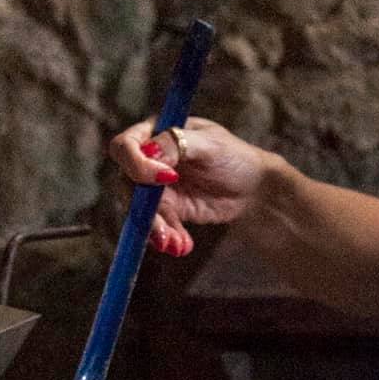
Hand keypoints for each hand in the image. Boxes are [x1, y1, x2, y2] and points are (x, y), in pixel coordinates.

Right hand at [107, 114, 269, 255]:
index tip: (167, 178)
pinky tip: (183, 247)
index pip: (125, 147)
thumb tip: (149, 152)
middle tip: (165, 224)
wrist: (253, 190)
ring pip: (141, 210)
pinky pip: (157, 227)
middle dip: (144, 208)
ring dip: (156, 230)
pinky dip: (168, 239)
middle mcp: (150, 160)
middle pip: (127, 184)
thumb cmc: (234, 157)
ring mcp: (157, 187)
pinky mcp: (168, 210)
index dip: (137, 164)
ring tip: (176, 244)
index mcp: (156, 133)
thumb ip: (177, 143)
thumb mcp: (210, 144)